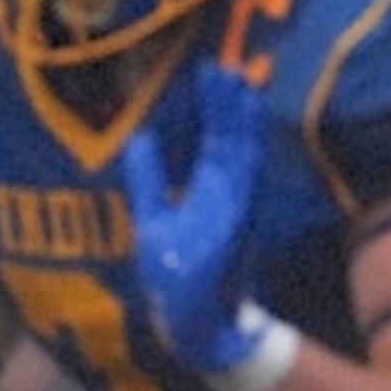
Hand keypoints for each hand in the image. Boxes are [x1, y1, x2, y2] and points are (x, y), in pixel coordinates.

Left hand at [120, 65, 280, 380]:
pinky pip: (245, 188)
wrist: (193, 324)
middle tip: (228, 65)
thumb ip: (148, 179)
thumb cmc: (176, 275)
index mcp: (209, 190)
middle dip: (230, 105)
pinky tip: (248, 135)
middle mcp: (228, 195)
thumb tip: (141, 136)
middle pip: (231, 140)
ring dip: (244, 125)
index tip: (213, 71)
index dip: (215, 107)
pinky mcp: (236, 229)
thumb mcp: (151, 220)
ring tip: (242, 86)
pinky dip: (248, 161)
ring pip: (243, 157)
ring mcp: (236, 211)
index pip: (215, 139)